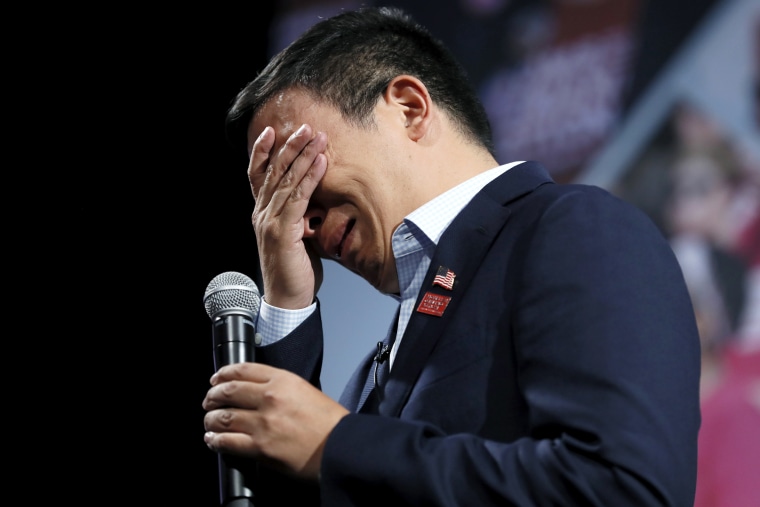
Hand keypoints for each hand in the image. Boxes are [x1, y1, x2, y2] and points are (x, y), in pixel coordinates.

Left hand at [203, 363, 349, 479]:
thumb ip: (281, 389)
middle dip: (213, 396)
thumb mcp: (307, 391)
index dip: (224, 374)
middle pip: (228, 391)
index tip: (217, 379)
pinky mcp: (260, 447)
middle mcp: (270, 397)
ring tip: (209, 423)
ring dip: (211, 420)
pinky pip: (228, 442)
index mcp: (283, 380)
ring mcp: (263, 423)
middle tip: (209, 401)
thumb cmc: (331, 423)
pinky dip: (216, 441)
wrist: (342, 447)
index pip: (243, 370)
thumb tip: (259, 394)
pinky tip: (213, 440)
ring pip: (223, 417)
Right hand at [248, 124, 327, 308]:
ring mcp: (270, 221)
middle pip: (274, 172)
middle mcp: (262, 214)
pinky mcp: (283, 231)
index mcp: (262, 214)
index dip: (263, 152)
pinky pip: (298, 197)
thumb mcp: (296, 235)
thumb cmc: (295, 269)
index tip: (272, 131)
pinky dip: (310, 177)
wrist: (287, 298)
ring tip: (317, 136)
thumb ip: (299, 215)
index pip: (258, 176)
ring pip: (286, 180)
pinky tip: (320, 162)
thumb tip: (315, 199)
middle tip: (305, 126)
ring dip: (303, 155)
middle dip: (290, 146)